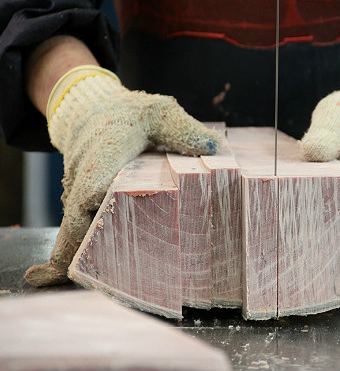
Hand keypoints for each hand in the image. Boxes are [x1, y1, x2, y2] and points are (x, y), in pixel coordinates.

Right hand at [24, 66, 219, 285]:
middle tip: (72, 278)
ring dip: (73, 252)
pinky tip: (74, 271)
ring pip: (72, 226)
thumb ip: (182, 129)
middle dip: (75, 247)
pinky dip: (75, 247)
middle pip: (76, 218)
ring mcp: (78, 189)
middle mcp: (86, 176)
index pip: (95, 184)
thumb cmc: (130, 114)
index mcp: (107, 155)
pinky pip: (76, 226)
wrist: (92, 111)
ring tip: (71, 282)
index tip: (101, 228)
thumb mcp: (159, 112)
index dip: (96, 205)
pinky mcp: (79, 198)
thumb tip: (213, 148)